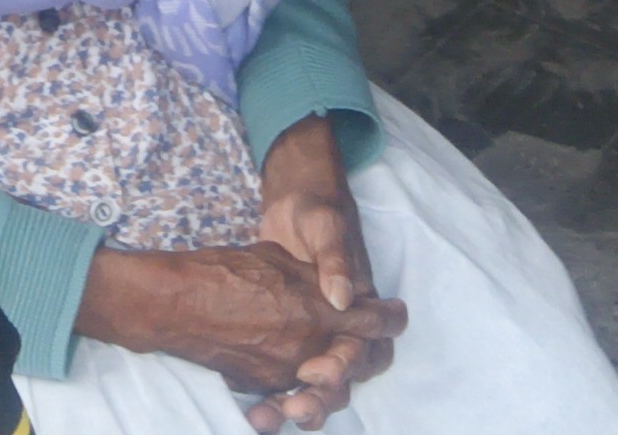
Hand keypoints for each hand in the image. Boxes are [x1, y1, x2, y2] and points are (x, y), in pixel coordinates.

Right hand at [74, 240, 404, 424]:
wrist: (178, 303)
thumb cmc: (227, 271)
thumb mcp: (277, 260)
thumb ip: (312, 278)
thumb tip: (333, 290)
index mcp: (317, 311)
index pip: (370, 321)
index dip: (387, 318)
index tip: (396, 315)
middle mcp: (308, 347)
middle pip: (352, 362)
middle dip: (359, 352)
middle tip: (364, 340)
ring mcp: (285, 371)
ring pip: (322, 381)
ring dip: (329, 373)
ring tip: (326, 364)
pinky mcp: (261, 385)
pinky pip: (289, 388)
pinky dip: (295, 381)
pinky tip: (293, 371)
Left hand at [251, 117, 395, 426]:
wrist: (292, 204)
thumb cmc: (319, 213)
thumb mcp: (328, 227)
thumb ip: (335, 260)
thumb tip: (342, 298)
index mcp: (360, 309)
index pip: (366, 352)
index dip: (343, 366)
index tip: (313, 370)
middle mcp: (341, 329)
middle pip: (341, 382)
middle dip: (318, 399)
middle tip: (292, 406)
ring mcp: (314, 336)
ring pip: (314, 387)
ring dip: (294, 405)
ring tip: (267, 416)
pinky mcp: (286, 339)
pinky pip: (285, 376)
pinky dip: (271, 395)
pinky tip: (251, 407)